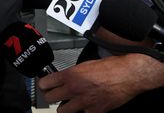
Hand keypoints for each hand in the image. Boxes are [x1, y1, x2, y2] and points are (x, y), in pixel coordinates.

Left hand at [37, 53, 163, 112]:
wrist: (127, 75)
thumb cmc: (110, 67)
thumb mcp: (84, 65)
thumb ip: (71, 73)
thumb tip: (62, 79)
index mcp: (70, 75)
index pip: (44, 83)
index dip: (44, 85)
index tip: (45, 86)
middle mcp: (74, 89)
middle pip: (49, 98)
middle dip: (51, 96)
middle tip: (54, 95)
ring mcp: (83, 102)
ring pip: (62, 111)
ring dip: (65, 107)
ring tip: (69, 103)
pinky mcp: (95, 111)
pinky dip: (83, 111)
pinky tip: (86, 106)